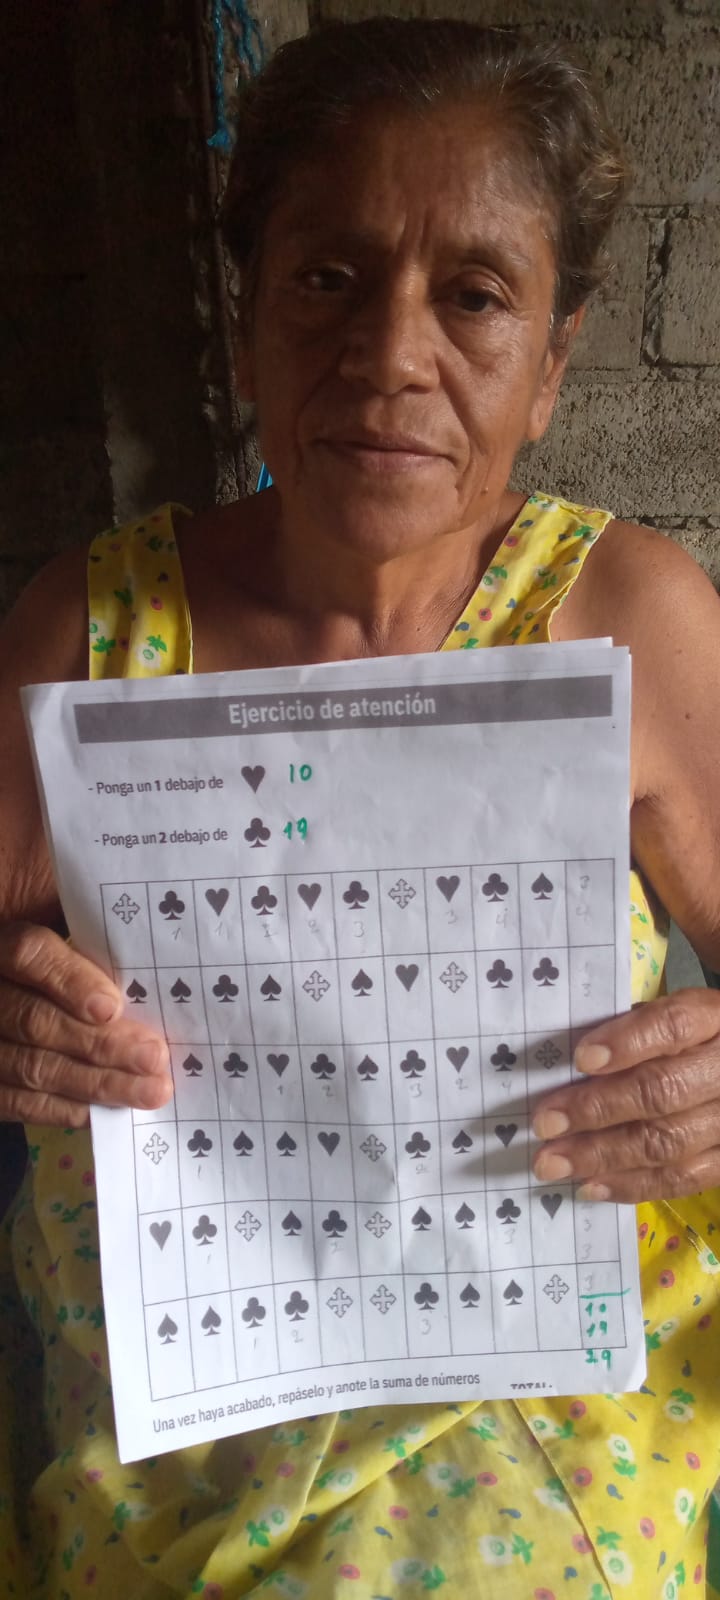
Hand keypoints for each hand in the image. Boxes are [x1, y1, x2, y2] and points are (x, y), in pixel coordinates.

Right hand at [0, 922, 171, 1126]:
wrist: (12, 991)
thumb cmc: (50, 946)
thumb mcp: (50, 917)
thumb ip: (84, 924)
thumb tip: (136, 934)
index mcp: (1, 942)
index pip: (27, 954)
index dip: (70, 981)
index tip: (112, 1007)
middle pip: (35, 1021)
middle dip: (100, 1044)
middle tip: (154, 1057)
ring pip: (31, 1067)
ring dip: (96, 1084)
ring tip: (149, 1091)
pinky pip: (19, 1103)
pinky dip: (67, 1109)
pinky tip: (109, 1110)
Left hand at [531, 987, 719, 1202]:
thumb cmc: (696, 1039)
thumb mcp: (679, 1017)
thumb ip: (638, 1027)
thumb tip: (575, 1060)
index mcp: (714, 1019)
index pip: (674, 1025)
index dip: (628, 1042)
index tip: (581, 1059)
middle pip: (662, 1091)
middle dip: (596, 1109)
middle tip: (544, 1123)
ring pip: (667, 1142)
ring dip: (602, 1156)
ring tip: (553, 1162)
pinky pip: (683, 1179)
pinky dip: (632, 1185)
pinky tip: (590, 1186)